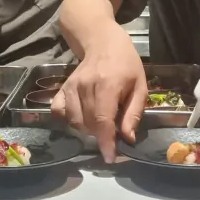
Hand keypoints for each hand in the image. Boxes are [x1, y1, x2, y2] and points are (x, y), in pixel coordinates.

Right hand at [51, 25, 145, 162]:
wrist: (102, 41)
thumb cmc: (126, 64)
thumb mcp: (140, 86)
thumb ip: (133, 113)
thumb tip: (127, 139)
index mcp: (108, 85)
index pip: (103, 120)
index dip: (105, 142)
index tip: (110, 157)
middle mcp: (86, 86)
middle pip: (89, 124)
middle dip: (101, 135)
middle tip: (113, 131)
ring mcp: (71, 86)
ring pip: (75, 121)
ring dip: (88, 129)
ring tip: (100, 121)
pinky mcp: (63, 87)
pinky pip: (59, 111)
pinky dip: (69, 119)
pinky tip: (81, 117)